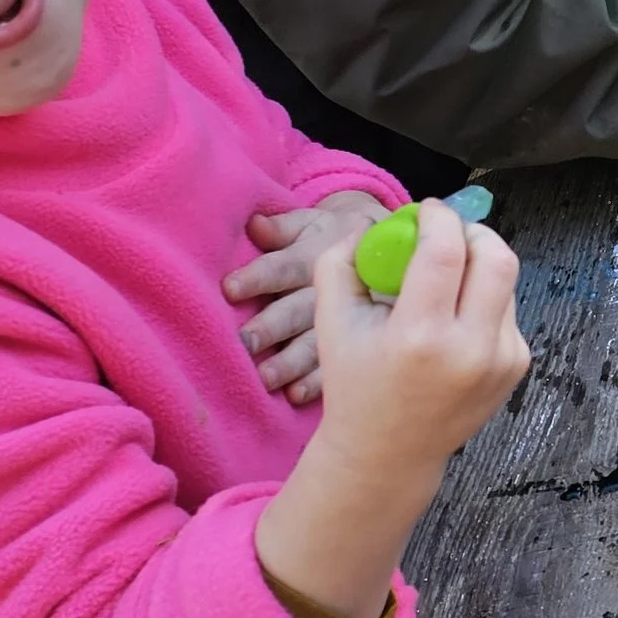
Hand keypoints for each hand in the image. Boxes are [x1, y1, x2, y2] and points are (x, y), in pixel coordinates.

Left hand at [226, 190, 391, 406]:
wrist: (387, 249)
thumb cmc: (332, 236)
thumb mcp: (311, 223)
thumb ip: (282, 228)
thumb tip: (254, 225)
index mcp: (317, 255)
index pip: (284, 266)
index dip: (259, 277)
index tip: (230, 288)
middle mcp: (331, 291)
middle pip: (298, 309)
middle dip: (273, 326)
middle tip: (246, 342)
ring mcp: (348, 320)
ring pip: (316, 342)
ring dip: (292, 361)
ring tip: (266, 377)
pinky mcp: (357, 342)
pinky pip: (336, 365)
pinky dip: (317, 382)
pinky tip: (297, 394)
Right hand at [254, 201, 531, 617]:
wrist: (391, 453)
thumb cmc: (356, 385)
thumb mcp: (331, 324)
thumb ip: (339, 264)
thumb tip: (369, 226)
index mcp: (420, 336)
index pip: (446, 253)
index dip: (439, 219)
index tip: (427, 209)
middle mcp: (470, 349)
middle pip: (498, 259)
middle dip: (474, 232)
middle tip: (450, 232)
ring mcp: (501, 360)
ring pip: (505, 281)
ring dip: (477, 265)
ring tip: (445, 280)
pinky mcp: (516, 366)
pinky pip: (507, 309)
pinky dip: (484, 297)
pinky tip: (456, 316)